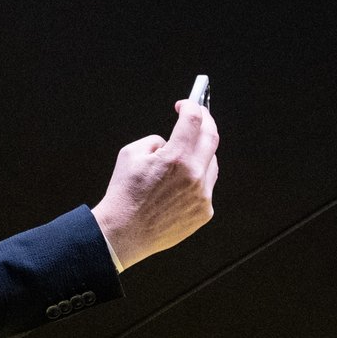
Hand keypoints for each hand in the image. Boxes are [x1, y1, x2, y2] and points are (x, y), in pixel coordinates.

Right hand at [91, 101, 218, 268]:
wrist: (124, 232)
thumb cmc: (124, 193)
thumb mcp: (130, 154)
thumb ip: (156, 141)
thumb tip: (170, 143)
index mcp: (175, 158)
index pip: (194, 120)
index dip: (191, 106)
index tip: (186, 105)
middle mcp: (194, 175)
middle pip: (212, 137)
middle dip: (206, 121)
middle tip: (199, 116)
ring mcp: (202, 195)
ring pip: (212, 163)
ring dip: (201, 153)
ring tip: (184, 155)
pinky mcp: (204, 211)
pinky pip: (207, 187)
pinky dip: (197, 179)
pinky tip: (180, 184)